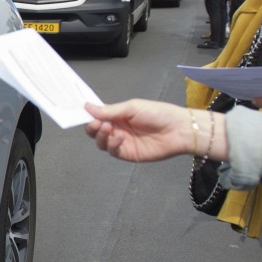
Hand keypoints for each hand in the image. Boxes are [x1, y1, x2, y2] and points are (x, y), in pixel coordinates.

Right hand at [84, 99, 204, 162]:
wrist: (178, 129)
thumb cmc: (158, 113)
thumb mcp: (132, 107)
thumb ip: (110, 110)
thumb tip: (87, 107)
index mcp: (118, 115)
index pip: (98, 117)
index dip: (89, 116)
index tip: (83, 113)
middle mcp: (118, 129)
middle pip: (96, 131)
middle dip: (92, 128)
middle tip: (96, 123)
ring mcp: (122, 142)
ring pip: (101, 142)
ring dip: (101, 136)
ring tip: (108, 128)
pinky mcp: (128, 154)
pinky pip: (113, 151)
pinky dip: (112, 144)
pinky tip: (119, 137)